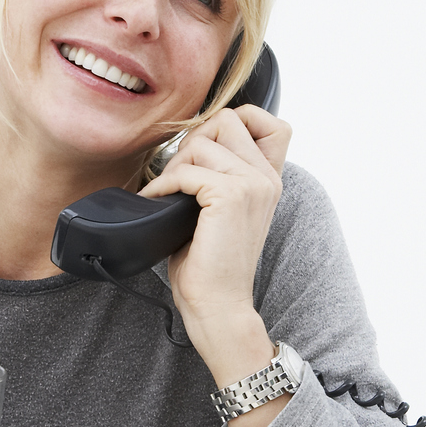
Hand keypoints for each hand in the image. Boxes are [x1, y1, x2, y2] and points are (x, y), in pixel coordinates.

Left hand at [140, 105, 295, 426]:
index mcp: (268, 180)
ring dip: (175, 165)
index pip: (268, 122)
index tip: (206, 153)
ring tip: (167, 195)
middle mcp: (266, 178)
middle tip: (178, 178)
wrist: (219, 307)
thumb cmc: (211, 266)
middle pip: (227, 119)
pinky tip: (156, 204)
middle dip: (194, 141)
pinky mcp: (231, 196)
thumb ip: (217, 174)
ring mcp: (252, 184)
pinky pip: (186, 170)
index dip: (234, 122)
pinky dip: (163, 185)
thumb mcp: (219, 211)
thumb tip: (185, 144)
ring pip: (202, 141)